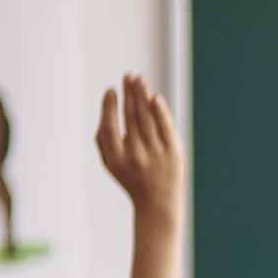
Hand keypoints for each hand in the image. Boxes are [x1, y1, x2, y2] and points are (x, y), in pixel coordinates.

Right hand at [94, 75, 180, 224]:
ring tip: (139, 79)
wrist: (157, 202)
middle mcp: (135, 153)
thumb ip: (103, 138)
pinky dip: (161, 113)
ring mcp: (155, 153)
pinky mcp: (173, 153)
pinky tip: (155, 98)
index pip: (110, 125)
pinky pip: (166, 128)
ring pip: (148, 118)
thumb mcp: (110, 162)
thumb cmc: (130, 177)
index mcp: (116, 156)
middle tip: (129, 76)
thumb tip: (107, 106)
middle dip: (129, 94)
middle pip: (131, 117)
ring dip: (143, 96)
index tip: (111, 90)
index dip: (109, 106)